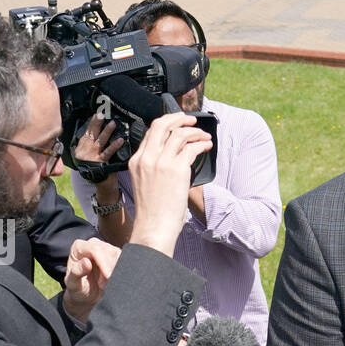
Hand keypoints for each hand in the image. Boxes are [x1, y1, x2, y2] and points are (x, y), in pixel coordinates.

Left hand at [62, 237, 120, 322]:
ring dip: (116, 271)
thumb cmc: (78, 289)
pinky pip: (124, 259)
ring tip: (107, 285)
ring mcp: (105, 248)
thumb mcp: (73, 284)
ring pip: (118, 255)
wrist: (87, 295)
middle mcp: (92, 244)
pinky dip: (121, 271)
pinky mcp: (116, 255)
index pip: (95, 249)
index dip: (104, 262)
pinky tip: (115, 280)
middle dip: (110, 269)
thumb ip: (76, 273)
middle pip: (108, 251)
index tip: (108, 277)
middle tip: (104, 286)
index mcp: (79, 247)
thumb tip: (86, 262)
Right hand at [74, 115, 124, 165]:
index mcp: (81, 148)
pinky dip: (114, 146)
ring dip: (107, 131)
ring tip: (113, 123)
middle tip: (102, 114)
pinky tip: (120, 140)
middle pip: (92, 134)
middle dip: (97, 123)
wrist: (99, 184)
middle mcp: (85, 151)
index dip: (92, 123)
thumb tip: (97, 129)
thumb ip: (91, 144)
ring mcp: (92, 156)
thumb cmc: (95, 168)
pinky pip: (108, 152)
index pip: (86, 132)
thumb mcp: (89, 155)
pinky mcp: (100, 163)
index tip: (97, 114)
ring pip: (100, 141)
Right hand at [127, 113, 212, 255]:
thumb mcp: (145, 183)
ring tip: (204, 136)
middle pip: (161, 125)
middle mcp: (147, 158)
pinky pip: (191, 147)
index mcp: (137, 161)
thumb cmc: (153, 212)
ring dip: (195, 131)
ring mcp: (161, 162)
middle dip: (178, 118)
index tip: (178, 124)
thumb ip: (153, 167)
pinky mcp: (177, 169)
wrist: (154, 227)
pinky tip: (207, 146)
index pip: (150, 132)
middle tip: (191, 120)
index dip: (166, 124)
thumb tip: (172, 156)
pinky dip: (201, 144)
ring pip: (179, 134)